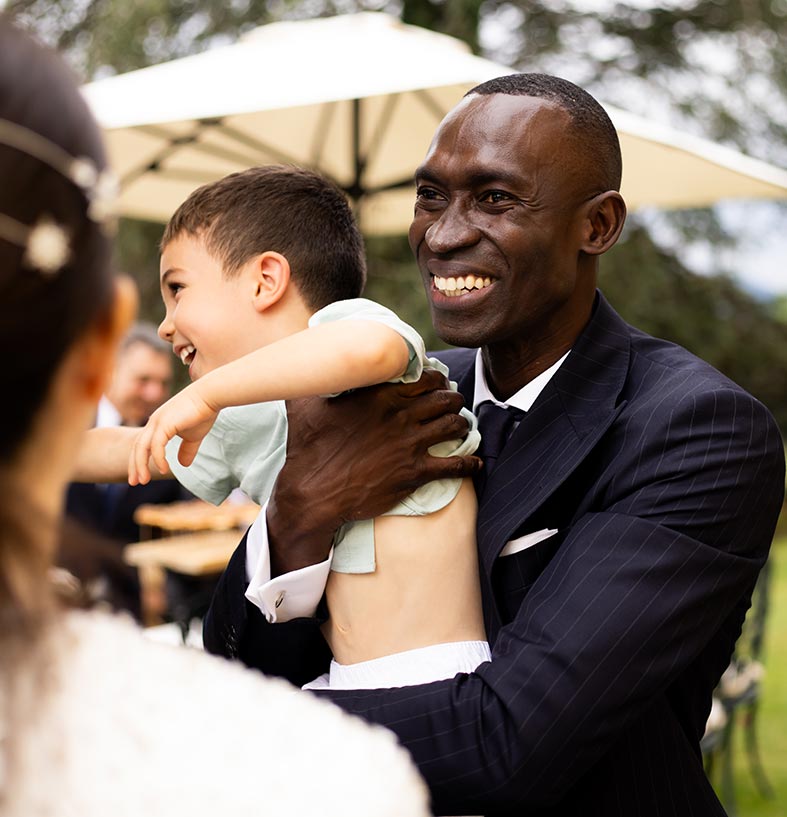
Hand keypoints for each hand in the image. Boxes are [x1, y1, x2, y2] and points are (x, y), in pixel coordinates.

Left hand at [128, 385, 218, 484]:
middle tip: (134, 482)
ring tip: (142, 480)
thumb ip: (187, 450)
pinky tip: (163, 469)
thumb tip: (183, 465)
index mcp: (158, 423)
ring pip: (142, 447)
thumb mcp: (193, 436)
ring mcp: (157, 422)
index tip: (140, 476)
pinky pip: (156, 445)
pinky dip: (158, 459)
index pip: (143, 444)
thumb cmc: (203, 412)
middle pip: (137, 447)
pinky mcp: (165, 424)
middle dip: (134, 466)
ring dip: (140, 465)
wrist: (210, 396)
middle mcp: (154, 422)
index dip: (139, 461)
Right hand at [267, 368, 481, 574]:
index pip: (424, 378)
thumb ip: (312, 382)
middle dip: (454, 399)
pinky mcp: (415, 473)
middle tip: (453, 404)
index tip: (437, 385)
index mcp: (379, 395)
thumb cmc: (307, 448)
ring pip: (454, 426)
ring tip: (462, 428)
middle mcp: (400, 415)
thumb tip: (301, 362)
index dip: (436, 380)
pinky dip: (470, 464)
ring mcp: (410, 444)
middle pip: (445, 399)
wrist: (313, 492)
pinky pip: (455, 466)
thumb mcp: (304, 405)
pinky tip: (475, 464)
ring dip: (462, 425)